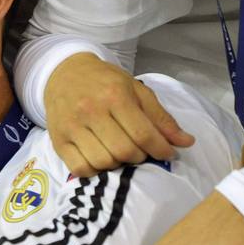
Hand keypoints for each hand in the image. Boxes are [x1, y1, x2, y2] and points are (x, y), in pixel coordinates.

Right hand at [44, 53, 194, 177]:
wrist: (64, 73)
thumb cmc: (104, 82)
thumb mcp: (136, 90)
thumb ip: (161, 117)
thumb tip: (186, 142)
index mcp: (115, 95)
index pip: (143, 134)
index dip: (161, 149)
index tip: (168, 154)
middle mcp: (91, 111)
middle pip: (124, 151)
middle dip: (139, 157)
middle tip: (140, 151)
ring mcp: (72, 127)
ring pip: (102, 162)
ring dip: (117, 164)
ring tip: (119, 153)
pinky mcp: (58, 140)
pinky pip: (80, 168)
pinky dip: (95, 171)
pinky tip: (100, 159)